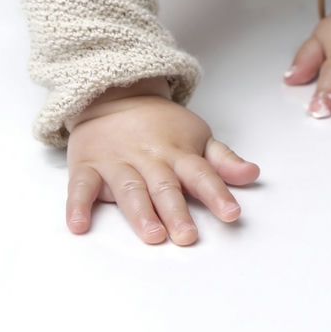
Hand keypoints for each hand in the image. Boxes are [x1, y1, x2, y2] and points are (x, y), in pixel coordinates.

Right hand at [66, 89, 259, 246]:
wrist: (115, 95)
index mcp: (178, 153)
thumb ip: (222, 160)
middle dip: (177, 211)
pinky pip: (80, 187)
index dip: (218, 194)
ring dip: (140, 212)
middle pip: (165, 187)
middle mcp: (149, 159)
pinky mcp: (87, 167)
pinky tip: (79, 225)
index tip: (232, 214)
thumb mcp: (197, 136)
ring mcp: (117, 162)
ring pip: (129, 189)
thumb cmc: (161, 126)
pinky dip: (77, 205)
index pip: (202, 174)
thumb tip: (252, 174)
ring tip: (152, 234)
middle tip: (187, 236)